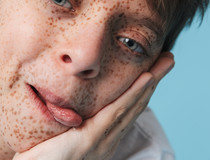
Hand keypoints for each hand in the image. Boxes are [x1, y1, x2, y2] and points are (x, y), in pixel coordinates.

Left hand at [13, 52, 174, 159]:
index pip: (126, 109)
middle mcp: (107, 139)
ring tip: (164, 62)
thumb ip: (71, 119)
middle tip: (167, 60)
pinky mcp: (91, 140)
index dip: (141, 90)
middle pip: (135, 104)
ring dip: (150, 82)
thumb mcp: (61, 133)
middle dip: (153, 81)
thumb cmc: (42, 156)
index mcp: (101, 137)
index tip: (151, 71)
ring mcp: (102, 140)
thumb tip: (72, 101)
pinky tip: (145, 79)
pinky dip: (133, 95)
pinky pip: (116, 112)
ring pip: (131, 105)